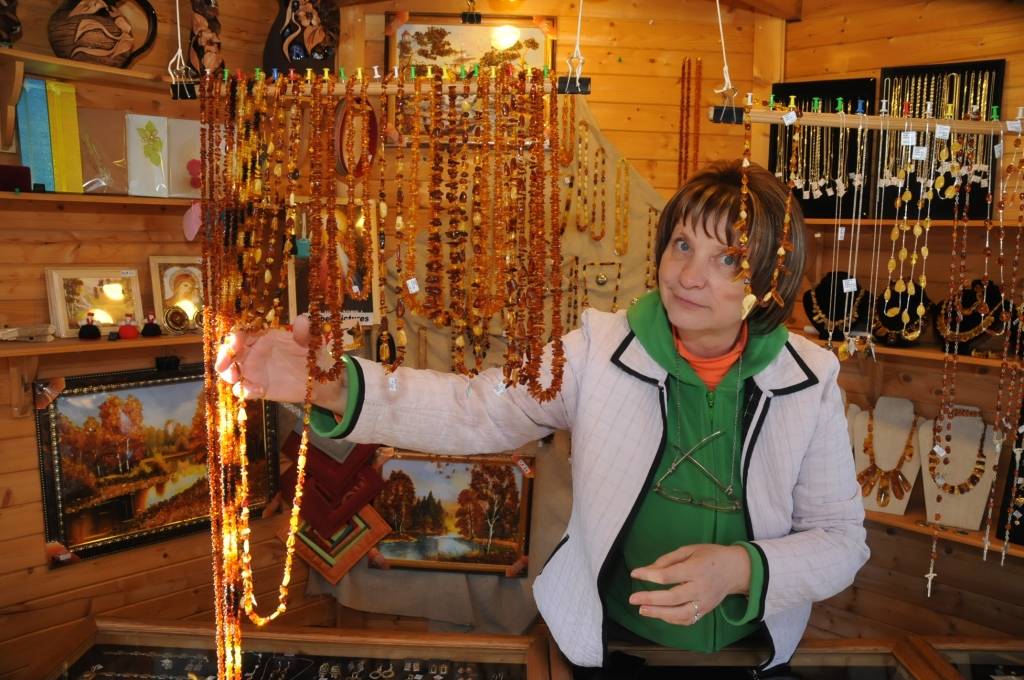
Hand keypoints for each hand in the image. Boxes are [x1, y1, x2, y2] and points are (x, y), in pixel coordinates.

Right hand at [214, 314, 343, 404]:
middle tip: (223, 365)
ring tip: (235, 378)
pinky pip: (246, 390)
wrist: (320, 378)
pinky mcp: (259, 388)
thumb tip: (302, 319)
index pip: (243, 333)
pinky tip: (257, 391)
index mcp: (264, 337)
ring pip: (232, 371)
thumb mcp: (312, 340)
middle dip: (224, 357)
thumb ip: (305, 331)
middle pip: (231, 352)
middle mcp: (255, 353)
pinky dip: (246, 391)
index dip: (236, 337)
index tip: (235, 342)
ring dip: (229, 374)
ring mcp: (255, 371)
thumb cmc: (313, 354)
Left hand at [628, 544, 750, 625]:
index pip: (668, 575)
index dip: (649, 575)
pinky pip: (687, 619)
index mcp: (696, 569)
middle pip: (672, 597)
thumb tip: (649, 569)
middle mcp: (700, 587)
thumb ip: (669, 559)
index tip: (635, 573)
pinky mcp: (706, 611)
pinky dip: (672, 619)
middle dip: (650, 599)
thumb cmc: (711, 556)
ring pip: (680, 613)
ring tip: (642, 610)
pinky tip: (659, 614)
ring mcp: (704, 602)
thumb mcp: (690, 550)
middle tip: (633, 599)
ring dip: (659, 613)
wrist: (736, 569)